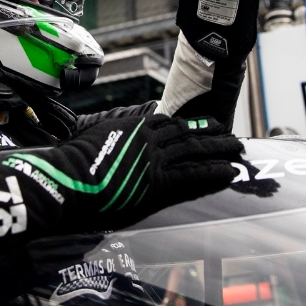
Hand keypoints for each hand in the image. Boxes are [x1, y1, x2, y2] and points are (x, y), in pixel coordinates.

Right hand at [0, 113, 242, 233]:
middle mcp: (148, 139)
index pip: (167, 122)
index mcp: (132, 127)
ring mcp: (156, 159)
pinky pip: (194, 175)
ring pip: (196, 150)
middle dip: (211, 133)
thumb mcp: (91, 138)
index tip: (202, 124)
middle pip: (187, 133)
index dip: (188, 124)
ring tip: (238, 149)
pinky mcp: (159, 182)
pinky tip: (230, 172)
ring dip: (220, 149)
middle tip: (229, 134)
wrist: (68, 180)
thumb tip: (112, 139)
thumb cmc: (70, 164)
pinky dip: (214, 172)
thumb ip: (109, 137)